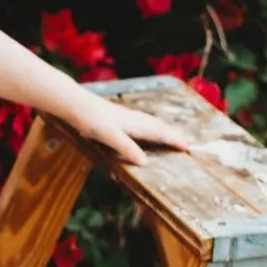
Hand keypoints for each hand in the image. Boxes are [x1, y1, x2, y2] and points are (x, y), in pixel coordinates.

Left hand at [66, 94, 190, 165]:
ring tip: (174, 134)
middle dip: (175, 134)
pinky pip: (143, 122)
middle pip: (160, 127)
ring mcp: (128, 116)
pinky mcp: (119, 116)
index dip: (174, 140)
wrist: (76, 104)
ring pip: (152, 123)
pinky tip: (147, 126)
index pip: (160, 133)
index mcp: (136, 124)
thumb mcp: (110, 136)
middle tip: (190, 142)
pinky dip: (152, 126)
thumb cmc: (91, 120)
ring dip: (165, 129)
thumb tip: (145, 162)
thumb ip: (127, 148)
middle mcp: (135, 119)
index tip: (189, 147)